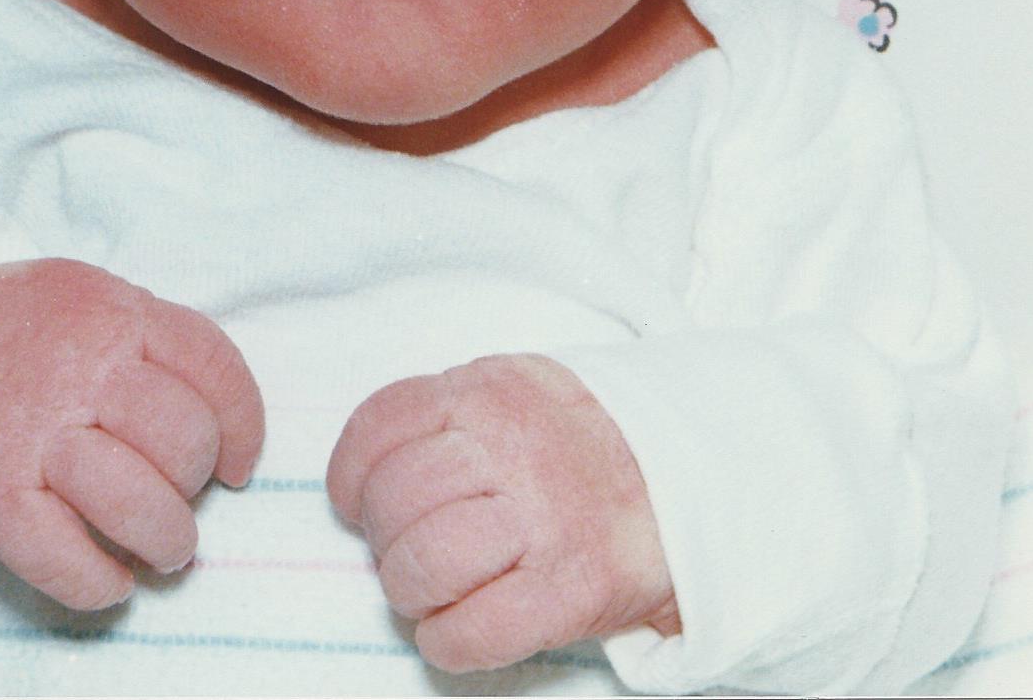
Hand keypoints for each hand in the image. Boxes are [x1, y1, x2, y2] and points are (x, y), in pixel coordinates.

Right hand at [0, 257, 263, 609]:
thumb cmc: (3, 330)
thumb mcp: (81, 294)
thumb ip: (144, 335)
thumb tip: (213, 408)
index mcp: (112, 311)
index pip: (213, 365)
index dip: (243, 426)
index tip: (237, 464)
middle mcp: (81, 366)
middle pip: (185, 440)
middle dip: (196, 487)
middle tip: (180, 501)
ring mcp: (33, 431)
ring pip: (140, 504)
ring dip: (165, 542)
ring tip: (160, 550)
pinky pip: (67, 560)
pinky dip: (100, 584)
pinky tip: (108, 579)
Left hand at [326, 354, 676, 672]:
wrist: (681, 480)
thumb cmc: (573, 442)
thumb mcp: (510, 389)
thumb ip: (445, 412)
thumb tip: (368, 471)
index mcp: (485, 391)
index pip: (380, 426)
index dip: (351, 474)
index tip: (354, 502)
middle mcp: (510, 448)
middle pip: (394, 499)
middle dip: (384, 538)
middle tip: (406, 549)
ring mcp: (542, 520)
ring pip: (424, 563)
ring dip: (410, 591)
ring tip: (431, 591)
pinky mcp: (569, 590)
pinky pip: (474, 631)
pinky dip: (447, 643)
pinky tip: (454, 632)